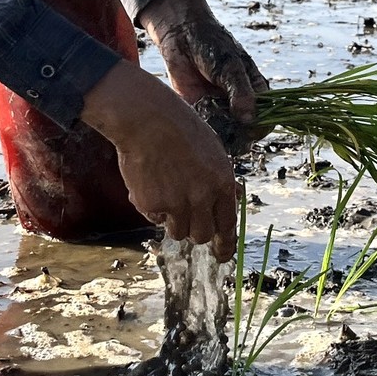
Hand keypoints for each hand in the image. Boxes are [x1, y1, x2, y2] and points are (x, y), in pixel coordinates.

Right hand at [81, 60, 237, 259]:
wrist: (146, 119)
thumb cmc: (179, 128)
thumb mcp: (212, 150)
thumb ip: (219, 179)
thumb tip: (230, 199)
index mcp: (222, 183)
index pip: (228, 224)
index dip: (225, 245)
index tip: (222, 256)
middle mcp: (202, 197)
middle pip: (202, 235)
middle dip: (195, 231)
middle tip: (186, 217)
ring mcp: (176, 203)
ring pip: (177, 232)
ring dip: (172, 219)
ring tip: (165, 190)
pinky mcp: (151, 204)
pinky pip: (153, 218)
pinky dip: (150, 206)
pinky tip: (148, 180)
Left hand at [138, 0, 269, 124]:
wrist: (180, 36)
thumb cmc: (212, 46)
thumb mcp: (230, 67)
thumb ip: (240, 92)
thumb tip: (250, 121)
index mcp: (255, 92)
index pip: (265, 119)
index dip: (260, 128)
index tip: (248, 129)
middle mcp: (239, 104)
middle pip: (245, 132)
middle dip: (237, 135)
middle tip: (226, 130)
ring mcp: (220, 110)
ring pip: (225, 134)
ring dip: (219, 133)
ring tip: (210, 118)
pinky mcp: (200, 112)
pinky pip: (204, 129)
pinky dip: (202, 129)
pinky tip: (197, 116)